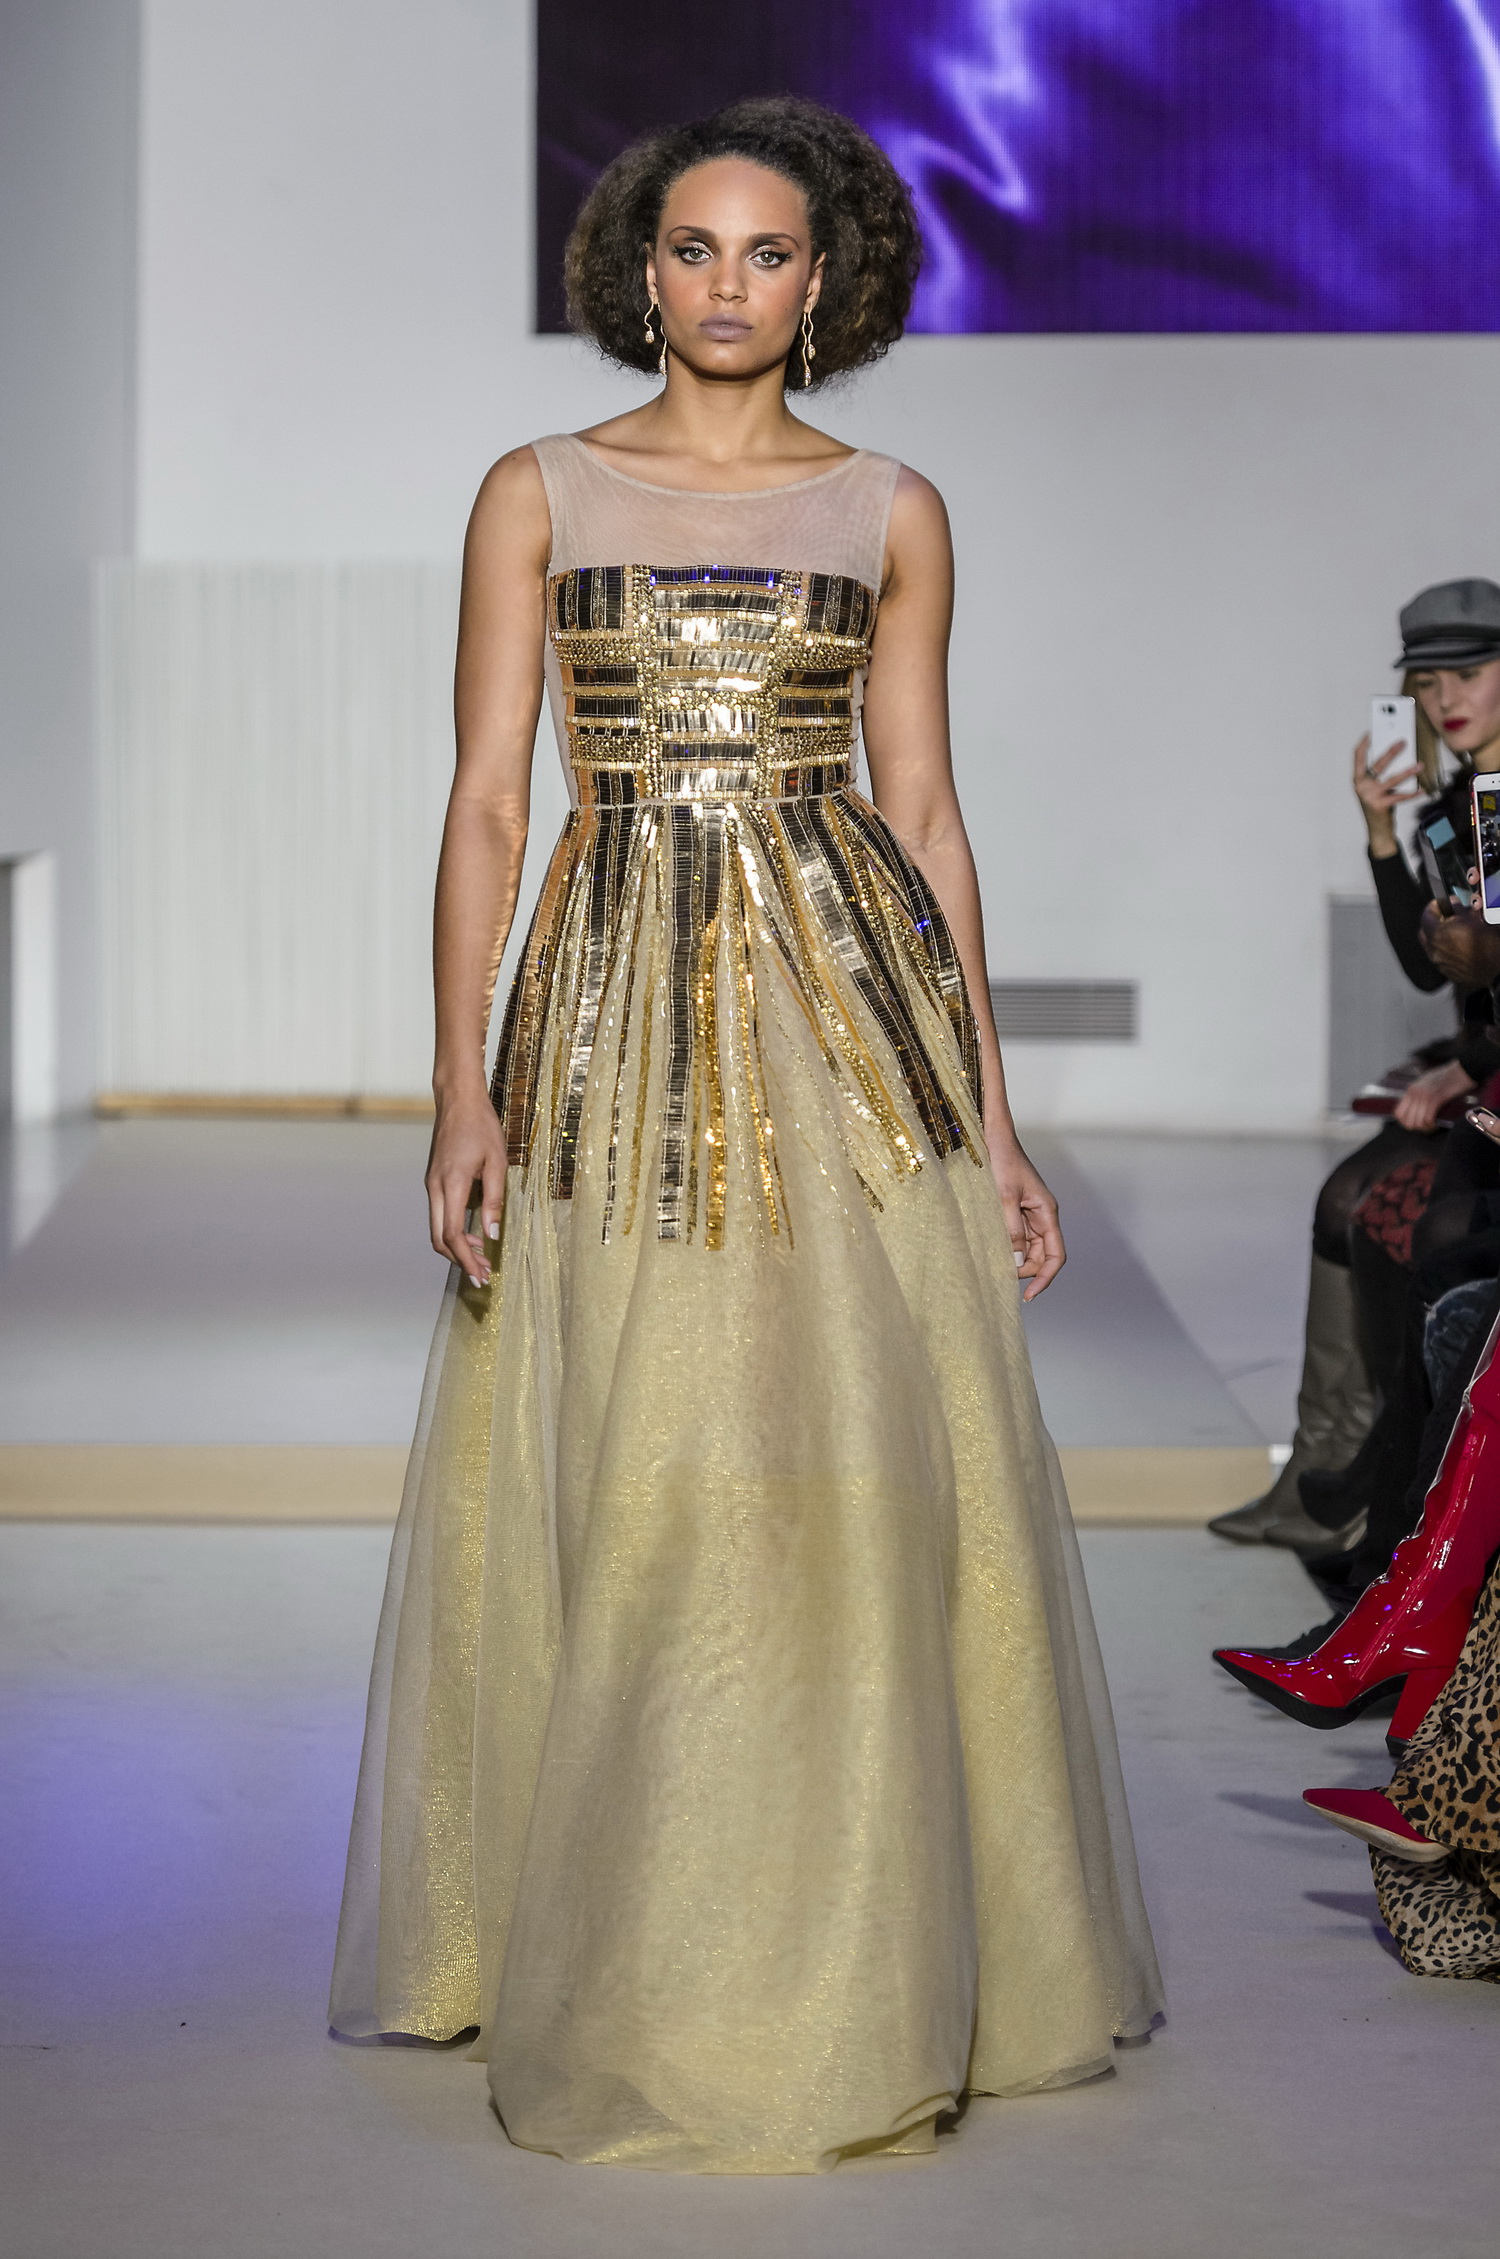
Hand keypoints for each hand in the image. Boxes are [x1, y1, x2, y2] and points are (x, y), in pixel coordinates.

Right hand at [426, 1089, 507, 1286]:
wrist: (457, 1100)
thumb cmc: (481, 1126)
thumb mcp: (497, 1163)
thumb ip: (494, 1200)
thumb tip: (491, 1235)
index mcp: (451, 1184)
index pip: (453, 1235)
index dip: (466, 1260)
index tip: (480, 1276)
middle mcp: (435, 1188)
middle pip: (439, 1238)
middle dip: (460, 1261)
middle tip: (483, 1274)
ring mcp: (431, 1184)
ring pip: (437, 1228)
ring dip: (457, 1247)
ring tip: (482, 1257)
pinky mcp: (434, 1181)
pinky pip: (439, 1214)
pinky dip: (453, 1231)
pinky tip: (474, 1234)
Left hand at [986, 1128, 1064, 1299]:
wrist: (992, 1136)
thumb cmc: (1001, 1160)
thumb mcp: (1004, 1197)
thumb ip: (1012, 1229)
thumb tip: (1017, 1260)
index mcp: (1047, 1212)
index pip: (1055, 1255)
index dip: (1045, 1278)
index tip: (1029, 1295)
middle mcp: (1042, 1215)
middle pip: (1041, 1255)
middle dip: (1025, 1270)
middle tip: (1000, 1276)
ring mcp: (1029, 1213)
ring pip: (1028, 1248)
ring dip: (1015, 1259)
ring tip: (994, 1265)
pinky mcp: (1015, 1209)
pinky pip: (1016, 1236)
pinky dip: (1007, 1246)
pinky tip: (992, 1251)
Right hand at [1352, 730, 1419, 854]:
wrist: (1377, 831)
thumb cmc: (1378, 805)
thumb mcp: (1375, 788)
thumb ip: (1381, 775)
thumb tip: (1400, 758)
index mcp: (1358, 779)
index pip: (1358, 757)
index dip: (1364, 744)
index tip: (1371, 732)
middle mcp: (1361, 786)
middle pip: (1378, 764)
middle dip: (1392, 751)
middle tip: (1403, 742)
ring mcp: (1370, 796)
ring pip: (1392, 779)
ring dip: (1408, 772)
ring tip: (1420, 765)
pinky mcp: (1381, 805)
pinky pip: (1400, 796)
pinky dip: (1413, 793)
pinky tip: (1422, 789)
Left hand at [1393, 1058, 1473, 1130]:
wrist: (1461, 1071)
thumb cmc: (1447, 1077)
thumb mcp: (1426, 1082)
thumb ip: (1418, 1092)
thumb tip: (1414, 1108)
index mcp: (1411, 1089)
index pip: (1398, 1113)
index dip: (1405, 1123)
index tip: (1415, 1124)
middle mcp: (1415, 1093)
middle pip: (1407, 1121)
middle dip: (1416, 1127)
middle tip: (1426, 1127)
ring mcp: (1424, 1096)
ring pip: (1417, 1122)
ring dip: (1425, 1128)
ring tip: (1432, 1126)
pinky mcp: (1436, 1099)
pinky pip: (1428, 1118)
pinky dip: (1431, 1124)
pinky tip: (1436, 1124)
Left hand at [1419, 898, 1499, 985]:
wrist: (1498, 969)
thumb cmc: (1490, 944)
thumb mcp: (1475, 918)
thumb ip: (1458, 910)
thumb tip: (1453, 904)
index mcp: (1439, 934)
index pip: (1426, 915)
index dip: (1435, 906)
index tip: (1442, 902)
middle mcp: (1435, 950)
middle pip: (1425, 932)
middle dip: (1434, 922)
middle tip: (1447, 915)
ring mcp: (1440, 963)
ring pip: (1432, 946)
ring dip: (1440, 936)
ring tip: (1455, 931)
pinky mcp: (1448, 972)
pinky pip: (1441, 958)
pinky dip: (1446, 949)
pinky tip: (1459, 945)